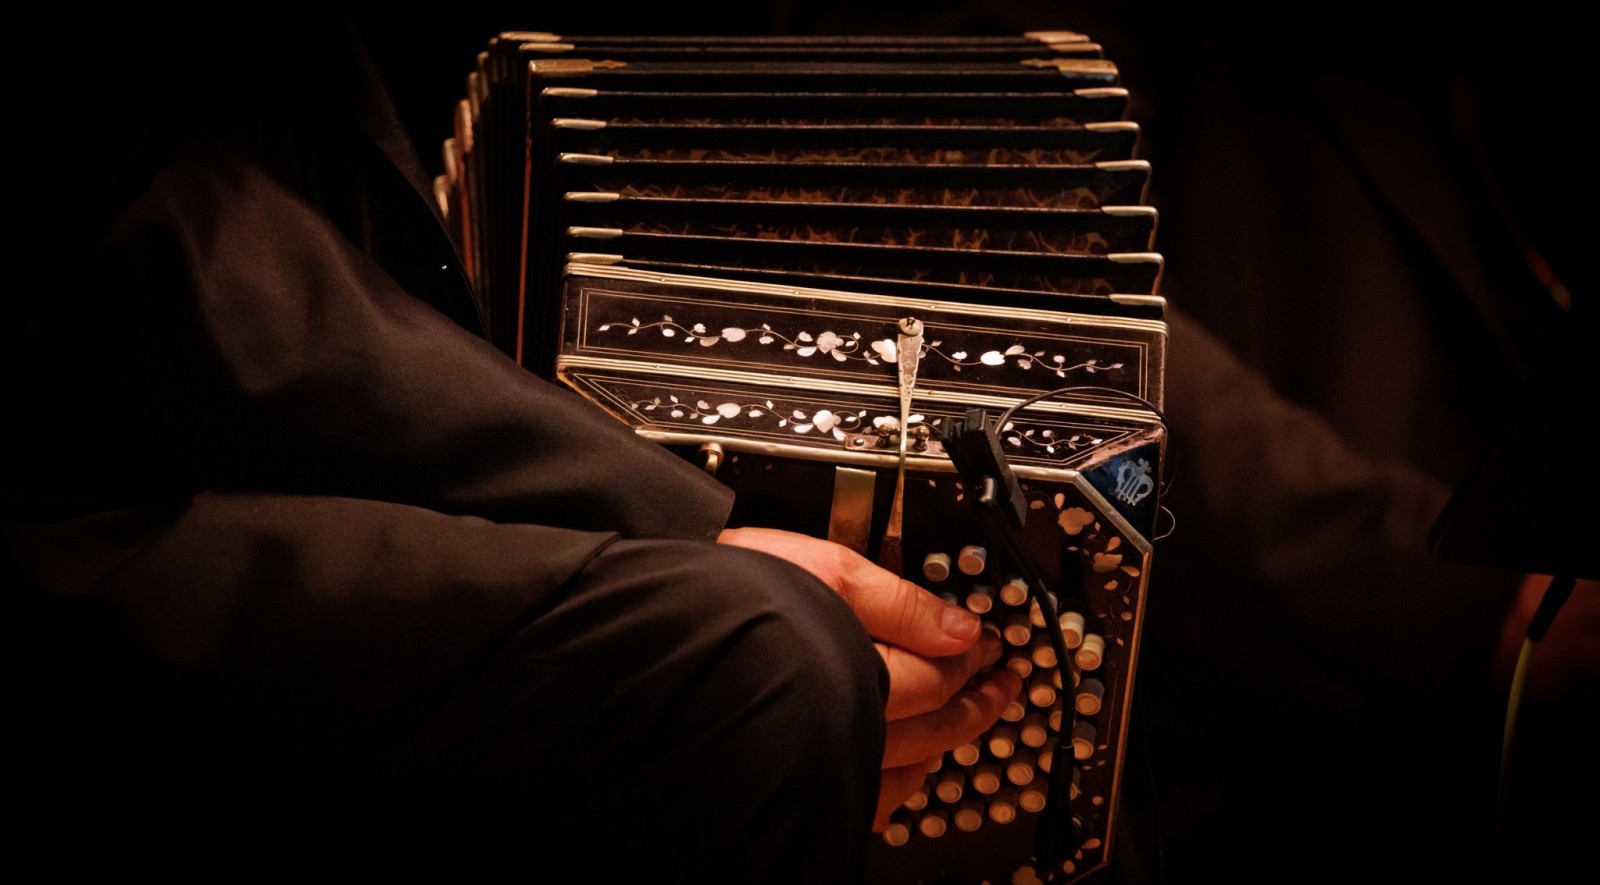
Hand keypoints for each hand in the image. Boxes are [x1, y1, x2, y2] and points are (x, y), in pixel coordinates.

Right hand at [717, 526, 1021, 829]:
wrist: (647, 642)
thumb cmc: (725, 600)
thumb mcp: (822, 570)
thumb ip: (898, 601)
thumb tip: (962, 627)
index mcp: (864, 666)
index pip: (941, 671)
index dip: (975, 654)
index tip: (992, 642)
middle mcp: (850, 723)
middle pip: (934, 722)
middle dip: (975, 700)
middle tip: (1001, 683)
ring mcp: (826, 759)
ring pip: (908, 765)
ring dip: (944, 743)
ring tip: (964, 722)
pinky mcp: (800, 781)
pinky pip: (868, 798)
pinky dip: (896, 782)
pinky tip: (903, 770)